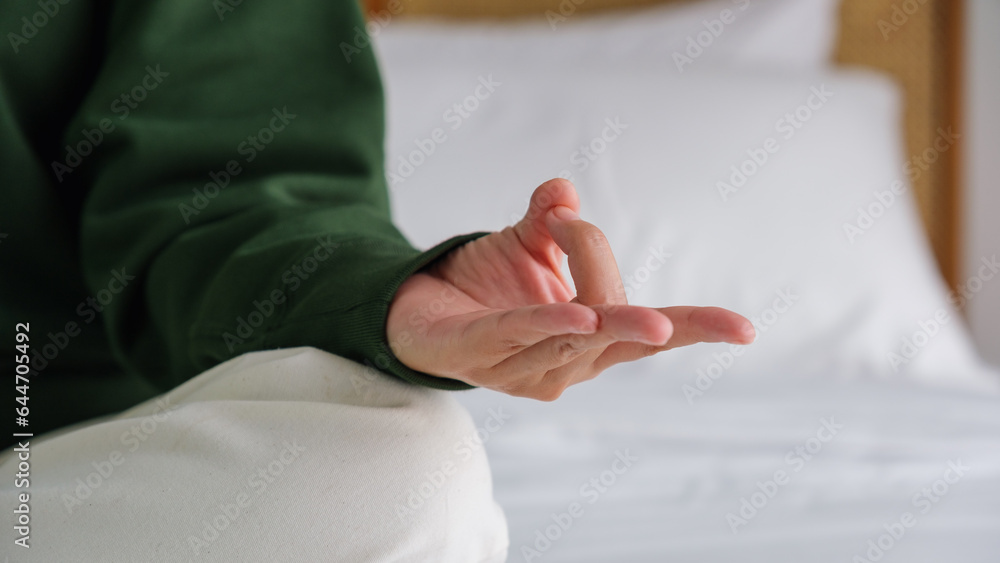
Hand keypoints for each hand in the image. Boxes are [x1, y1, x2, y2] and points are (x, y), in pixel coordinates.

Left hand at [386, 179, 754, 399]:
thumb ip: (552, 220)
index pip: (649, 337)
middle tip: (603, 258)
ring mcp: (522, 370)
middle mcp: (564, 365)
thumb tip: (564, 190)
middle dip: (614, 290)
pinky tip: (576, 317)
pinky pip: (515, 338)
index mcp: (589, 341)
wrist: (415, 309)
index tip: (745, 329)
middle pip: (610, 326)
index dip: (694, 329)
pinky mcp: (474, 358)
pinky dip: (545, 326)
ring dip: (593, 311)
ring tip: (612, 306)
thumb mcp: (526, 243)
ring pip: (572, 339)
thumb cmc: (485, 287)